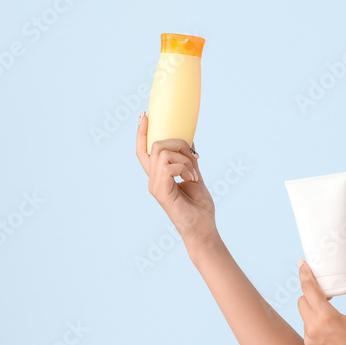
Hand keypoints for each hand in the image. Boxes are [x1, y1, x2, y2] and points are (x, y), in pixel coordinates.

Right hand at [136, 113, 216, 248]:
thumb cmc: (199, 208)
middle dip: (178, 143)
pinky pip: (168, 166)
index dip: (142, 133)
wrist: (203, 229)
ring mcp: (155, 186)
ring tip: (194, 174)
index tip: (146, 115)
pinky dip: (184, 168)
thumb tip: (189, 142)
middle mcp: (153, 180)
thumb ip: (189, 161)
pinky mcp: (161, 192)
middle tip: (194, 157)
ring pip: (163, 153)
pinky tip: (192, 180)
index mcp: (159, 176)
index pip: (144, 151)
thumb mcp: (195, 177)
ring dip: (184, 159)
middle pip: (155, 146)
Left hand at [297, 260, 345, 344]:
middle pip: (303, 301)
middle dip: (312, 295)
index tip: (302, 264)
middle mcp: (313, 329)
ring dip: (315, 312)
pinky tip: (332, 335)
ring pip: (306, 318)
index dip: (305, 274)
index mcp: (326, 317)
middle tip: (327, 294)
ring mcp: (308, 342)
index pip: (309, 289)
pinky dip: (316, 328)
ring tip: (333, 318)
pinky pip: (308, 333)